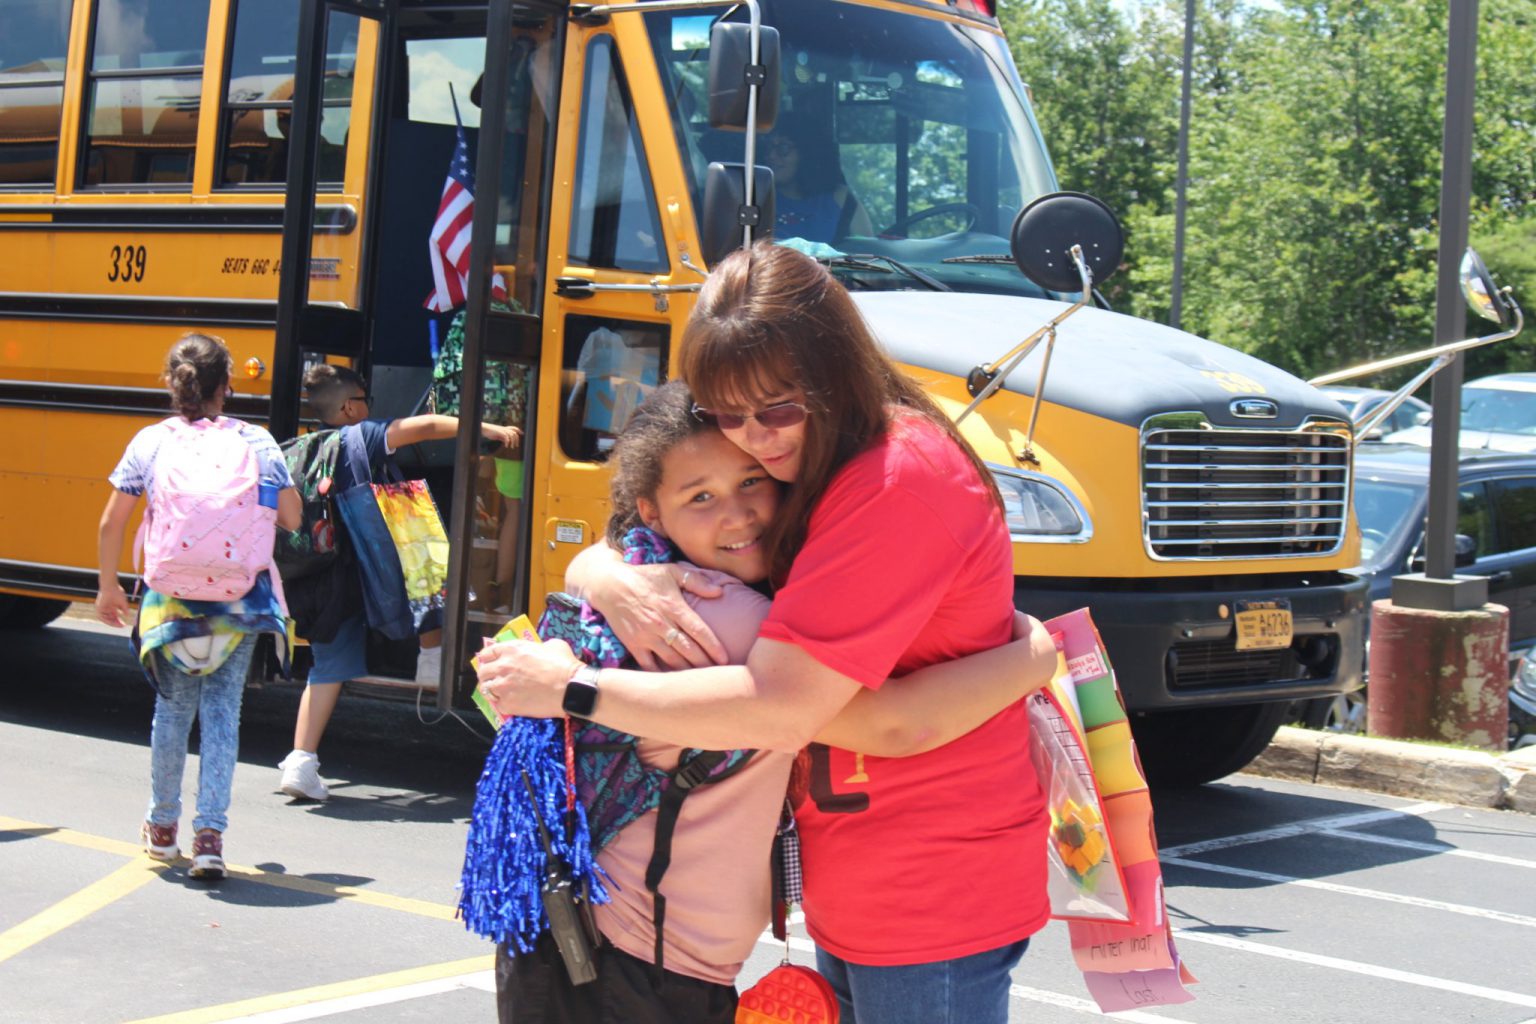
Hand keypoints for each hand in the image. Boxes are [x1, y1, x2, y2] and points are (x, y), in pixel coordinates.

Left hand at [95, 584, 129, 627]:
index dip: (119, 621)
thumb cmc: (117, 592)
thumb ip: (125, 609)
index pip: (115, 617)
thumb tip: (127, 615)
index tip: (125, 624)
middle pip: (110, 619)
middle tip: (122, 626)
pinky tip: (113, 621)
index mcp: (112, 607)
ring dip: (112, 622)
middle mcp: (107, 609)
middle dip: (116, 623)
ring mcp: (102, 608)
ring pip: (106, 619)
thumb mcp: (123, 602)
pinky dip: (106, 619)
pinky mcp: (98, 608)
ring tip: (119, 624)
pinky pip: (101, 616)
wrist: (110, 586)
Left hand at [476, 638, 578, 718]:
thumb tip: (540, 650)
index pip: (487, 653)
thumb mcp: (553, 645)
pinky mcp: (507, 704)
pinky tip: (511, 703)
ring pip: (485, 689)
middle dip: (487, 675)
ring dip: (492, 690)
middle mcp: (503, 666)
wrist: (571, 688)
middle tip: (494, 679)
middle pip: (482, 672)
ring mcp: (503, 686)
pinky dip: (502, 704)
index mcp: (512, 649)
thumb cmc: (564, 664)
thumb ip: (539, 646)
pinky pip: (497, 704)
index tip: (490, 662)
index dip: (488, 658)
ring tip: (500, 692)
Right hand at [483, 424, 522, 452]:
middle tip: (515, 446)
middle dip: (516, 440)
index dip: (519, 430)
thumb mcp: (497, 435)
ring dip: (513, 442)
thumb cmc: (489, 432)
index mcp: (504, 429)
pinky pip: (506, 437)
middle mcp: (504, 429)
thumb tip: (507, 441)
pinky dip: (508, 442)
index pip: (514, 428)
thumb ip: (503, 437)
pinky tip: (506, 446)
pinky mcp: (500, 432)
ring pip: (512, 435)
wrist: (483, 429)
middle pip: (514, 433)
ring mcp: (502, 430)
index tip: (522, 433)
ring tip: (511, 447)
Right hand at [591, 562, 726, 669]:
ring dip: (687, 672)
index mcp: (673, 606)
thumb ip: (696, 581)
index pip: (698, 630)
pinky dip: (661, 675)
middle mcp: (661, 623)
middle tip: (718, 675)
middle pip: (688, 649)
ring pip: (671, 660)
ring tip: (700, 681)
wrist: (610, 585)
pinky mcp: (633, 644)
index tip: (724, 658)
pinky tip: (672, 682)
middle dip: (705, 664)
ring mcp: (646, 636)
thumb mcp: (671, 571)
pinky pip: (649, 665)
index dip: (713, 646)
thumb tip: (719, 591)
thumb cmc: (645, 577)